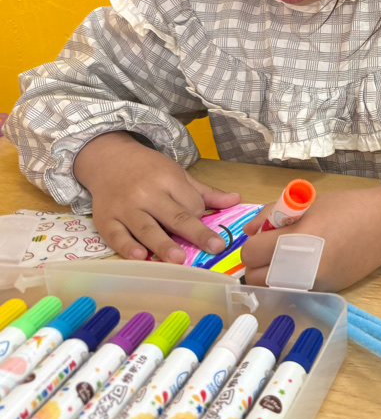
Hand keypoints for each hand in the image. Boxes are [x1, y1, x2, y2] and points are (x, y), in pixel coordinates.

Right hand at [73, 132, 238, 262]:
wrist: (109, 158)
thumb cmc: (148, 169)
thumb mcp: (178, 174)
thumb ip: (205, 192)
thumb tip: (236, 200)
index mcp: (167, 179)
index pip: (190, 203)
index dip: (200, 216)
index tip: (203, 225)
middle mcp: (146, 193)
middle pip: (174, 216)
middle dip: (194, 233)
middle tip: (213, 248)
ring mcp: (124, 207)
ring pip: (146, 228)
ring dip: (162, 244)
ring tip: (179, 260)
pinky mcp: (105, 220)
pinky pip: (117, 236)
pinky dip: (128, 247)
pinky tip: (141, 257)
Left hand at [241, 165, 380, 291]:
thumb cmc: (347, 207)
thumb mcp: (307, 202)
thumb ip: (272, 214)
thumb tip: (248, 232)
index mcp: (296, 238)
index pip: (251, 253)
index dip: (253, 243)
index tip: (264, 236)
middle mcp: (302, 266)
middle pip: (255, 277)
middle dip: (257, 263)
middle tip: (271, 248)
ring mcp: (313, 283)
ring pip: (271, 287)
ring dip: (270, 274)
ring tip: (287, 256)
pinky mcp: (324, 290)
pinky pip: (293, 290)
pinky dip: (291, 280)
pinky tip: (306, 264)